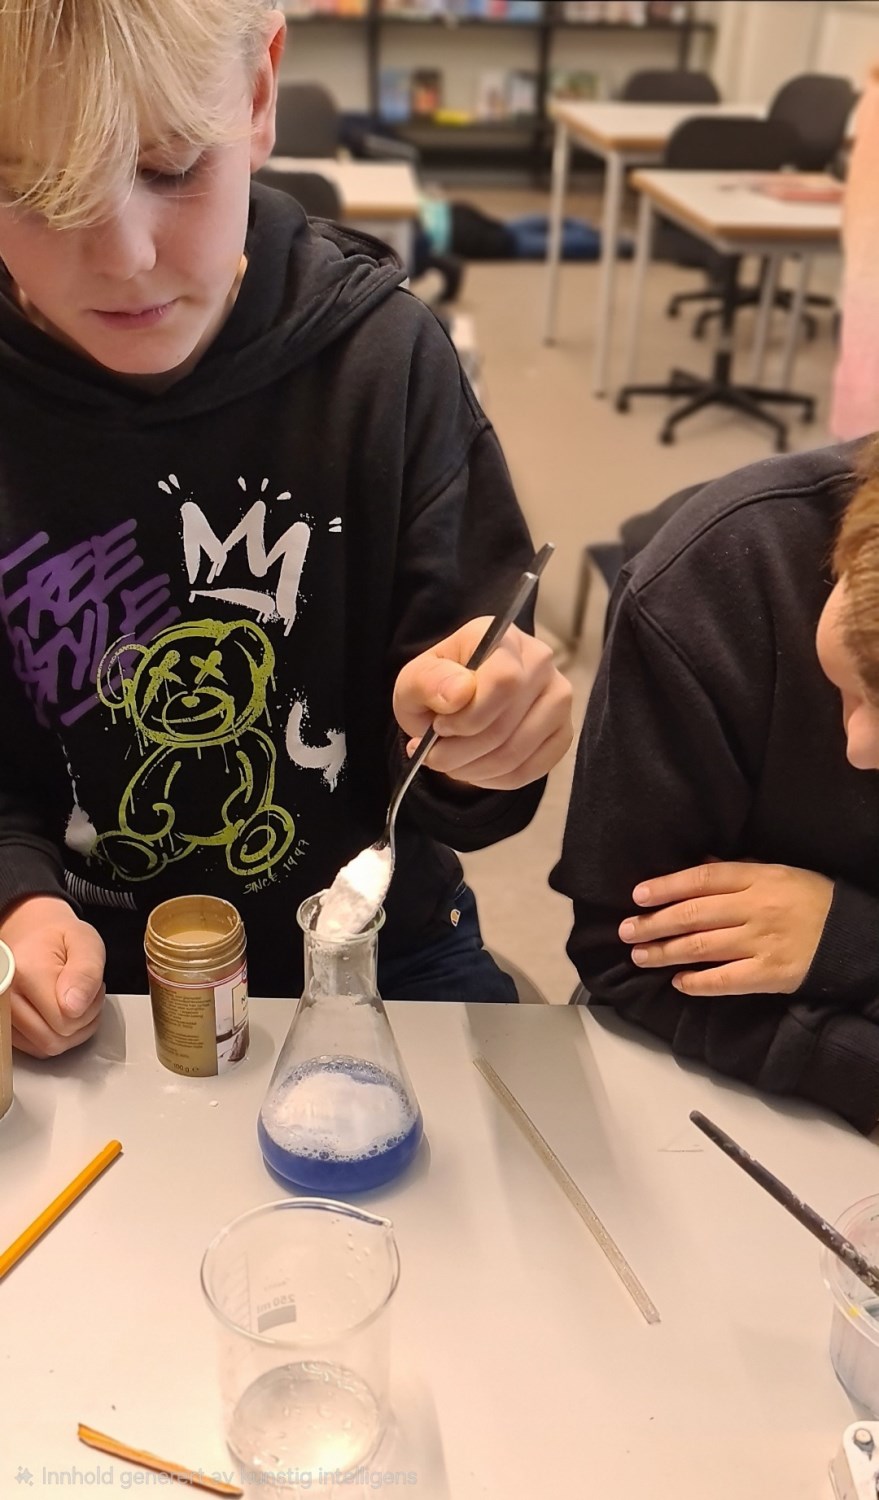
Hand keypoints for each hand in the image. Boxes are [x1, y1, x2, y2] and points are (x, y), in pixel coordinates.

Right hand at [0, 896, 105, 1056]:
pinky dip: (54, 1036)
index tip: (92, 987)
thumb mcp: (85, 942)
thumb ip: (86, 973)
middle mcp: (5, 995)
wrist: (31, 932)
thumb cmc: (59, 936)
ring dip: (69, 1032)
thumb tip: (74, 1007)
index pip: (65, 1020)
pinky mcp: (5, 1025)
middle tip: (86, 994)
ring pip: (44, 1048)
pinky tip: (62, 1013)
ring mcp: (2, 1013)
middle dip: (80, 1022)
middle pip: (53, 1040)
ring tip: (75, 1002)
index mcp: (24, 971)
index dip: (88, 1009)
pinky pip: (34, 1047)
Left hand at [392, 619, 572, 789]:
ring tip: (449, 763)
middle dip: (460, 751)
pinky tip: (474, 769)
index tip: (439, 726)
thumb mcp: (415, 680)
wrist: (458, 700)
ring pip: (516, 752)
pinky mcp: (562, 732)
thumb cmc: (438, 686)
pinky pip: (530, 771)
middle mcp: (540, 662)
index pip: (504, 681)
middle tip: (433, 754)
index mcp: (503, 638)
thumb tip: (458, 694)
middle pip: (506, 724)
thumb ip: (428, 682)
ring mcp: (558, 698)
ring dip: (473, 768)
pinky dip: (494, 779)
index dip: (468, 716)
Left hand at [618, 861, 833, 996]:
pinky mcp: (770, 974)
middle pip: (693, 914)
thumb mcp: (777, 873)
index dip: (667, 886)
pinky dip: (698, 983)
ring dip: (666, 952)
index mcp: (757, 877)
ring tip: (640, 955)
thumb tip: (697, 863)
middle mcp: (755, 908)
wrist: (853, 935)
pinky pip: (726, 980)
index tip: (638, 895)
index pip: (702, 878)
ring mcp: (762, 942)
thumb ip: (737, 870)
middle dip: (654, 923)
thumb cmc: (810, 898)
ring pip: (702, 947)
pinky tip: (678, 982)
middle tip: (626, 930)